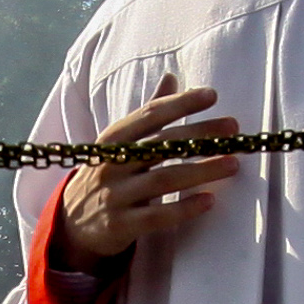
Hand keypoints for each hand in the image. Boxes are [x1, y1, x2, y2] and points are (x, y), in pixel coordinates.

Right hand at [54, 81, 242, 262]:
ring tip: (232, 164)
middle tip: (232, 131)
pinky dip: (184, 208)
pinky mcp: (120, 225)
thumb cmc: (106, 175)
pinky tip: (209, 200)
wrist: (72, 223)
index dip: (180, 104)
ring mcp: (115, 195)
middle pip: (160, 145)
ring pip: (163, 180)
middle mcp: (112, 164)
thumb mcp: (119, 143)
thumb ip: (147, 114)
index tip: (211, 96)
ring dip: (201, 171)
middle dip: (198, 135)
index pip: (149, 115)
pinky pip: (156, 216)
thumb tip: (172, 77)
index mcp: (113, 139)